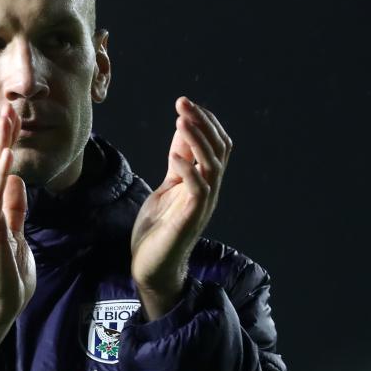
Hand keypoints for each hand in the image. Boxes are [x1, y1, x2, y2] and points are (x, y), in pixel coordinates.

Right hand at [0, 103, 36, 363]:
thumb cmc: (6, 277)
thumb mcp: (15, 234)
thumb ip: (14, 209)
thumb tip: (16, 182)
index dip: (4, 145)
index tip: (13, 119)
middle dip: (2, 135)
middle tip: (10, 106)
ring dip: (0, 145)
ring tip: (9, 120)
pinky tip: (6, 154)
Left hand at [130, 96, 231, 318]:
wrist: (151, 267)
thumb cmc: (158, 229)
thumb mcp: (167, 187)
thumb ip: (177, 163)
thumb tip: (181, 132)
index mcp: (204, 183)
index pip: (217, 146)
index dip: (205, 122)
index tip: (185, 103)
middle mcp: (209, 192)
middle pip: (219, 150)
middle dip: (202, 124)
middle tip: (183, 103)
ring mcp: (201, 206)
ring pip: (212, 166)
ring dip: (197, 141)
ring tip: (181, 121)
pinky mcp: (189, 219)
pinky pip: (197, 190)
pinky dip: (188, 170)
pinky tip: (175, 158)